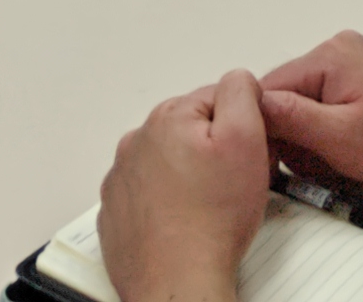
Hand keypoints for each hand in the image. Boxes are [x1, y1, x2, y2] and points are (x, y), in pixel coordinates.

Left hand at [99, 70, 271, 301]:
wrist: (178, 284)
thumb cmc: (212, 221)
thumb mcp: (246, 139)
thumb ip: (241, 92)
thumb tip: (236, 80)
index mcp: (166, 119)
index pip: (217, 100)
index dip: (240, 127)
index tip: (245, 157)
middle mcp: (135, 145)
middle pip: (190, 131)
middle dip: (211, 151)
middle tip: (229, 186)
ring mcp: (120, 182)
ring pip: (168, 163)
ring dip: (187, 177)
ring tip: (206, 209)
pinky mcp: (115, 215)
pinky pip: (149, 196)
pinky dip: (166, 205)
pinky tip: (184, 223)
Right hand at [254, 32, 362, 199]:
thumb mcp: (339, 137)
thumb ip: (290, 118)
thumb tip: (248, 104)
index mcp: (330, 55)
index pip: (267, 90)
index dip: (265, 130)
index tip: (275, 161)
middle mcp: (338, 49)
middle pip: (286, 98)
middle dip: (297, 137)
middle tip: (323, 161)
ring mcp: (353, 62)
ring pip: (306, 106)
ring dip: (314, 139)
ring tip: (343, 157)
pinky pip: (327, 106)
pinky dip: (331, 132)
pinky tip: (352, 148)